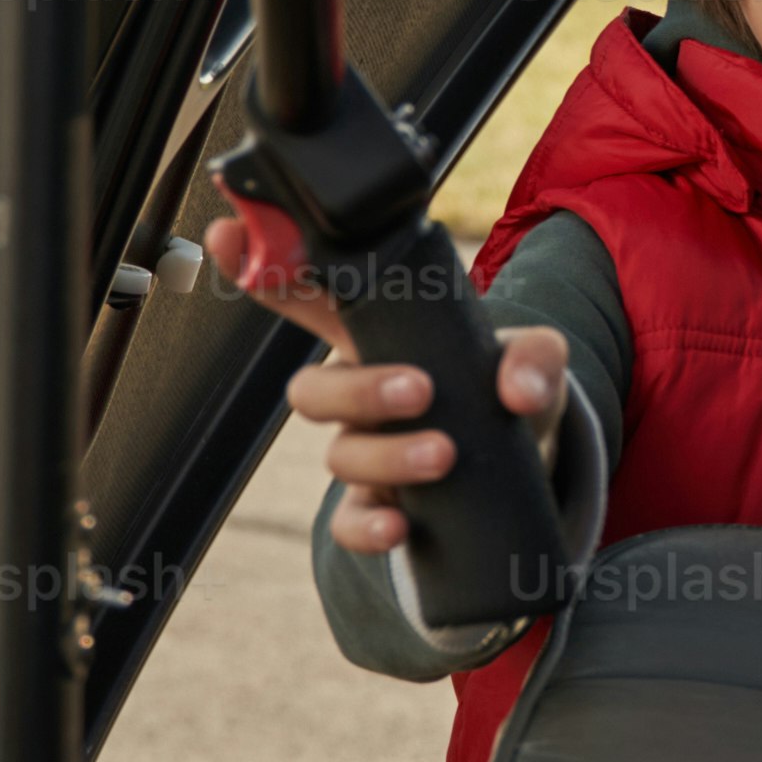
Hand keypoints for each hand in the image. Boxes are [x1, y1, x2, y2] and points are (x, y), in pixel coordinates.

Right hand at [229, 203, 564, 559]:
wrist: (530, 467)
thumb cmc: (510, 392)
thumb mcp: (534, 360)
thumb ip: (535, 356)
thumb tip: (517, 390)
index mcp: (380, 336)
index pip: (310, 298)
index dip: (263, 267)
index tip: (226, 234)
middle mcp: (359, 392)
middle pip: (311, 390)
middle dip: (357, 389)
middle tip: (419, 389)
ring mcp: (366, 452)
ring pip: (339, 454)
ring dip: (387, 454)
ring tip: (444, 454)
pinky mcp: (381, 506)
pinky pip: (349, 522)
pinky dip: (368, 527)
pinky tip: (400, 526)